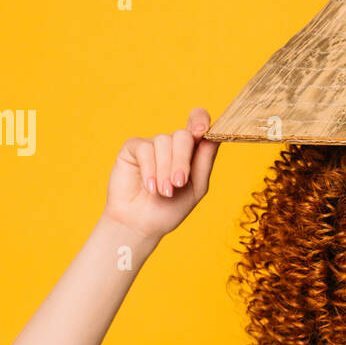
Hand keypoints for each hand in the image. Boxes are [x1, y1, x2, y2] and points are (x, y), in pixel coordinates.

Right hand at [103, 107, 219, 241]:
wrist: (141, 224)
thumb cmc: (170, 208)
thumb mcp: (196, 188)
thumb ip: (204, 162)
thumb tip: (213, 139)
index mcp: (191, 151)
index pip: (198, 123)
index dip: (200, 120)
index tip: (201, 130)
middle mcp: (172, 144)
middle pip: (182, 135)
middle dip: (181, 160)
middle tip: (178, 183)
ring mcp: (152, 144)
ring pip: (163, 142)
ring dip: (165, 170)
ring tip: (164, 192)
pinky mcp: (133, 148)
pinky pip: (144, 149)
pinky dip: (150, 169)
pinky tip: (150, 187)